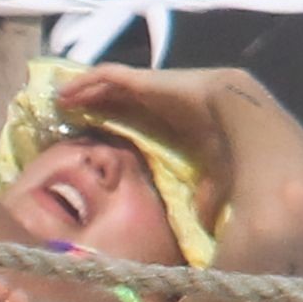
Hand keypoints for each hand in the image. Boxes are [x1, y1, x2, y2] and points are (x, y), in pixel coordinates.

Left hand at [54, 63, 239, 182]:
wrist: (243, 117)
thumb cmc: (232, 149)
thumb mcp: (215, 180)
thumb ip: (205, 197)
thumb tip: (205, 226)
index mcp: (171, 123)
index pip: (135, 120)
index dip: (113, 124)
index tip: (90, 137)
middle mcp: (157, 102)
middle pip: (116, 99)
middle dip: (91, 105)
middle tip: (65, 118)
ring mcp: (150, 88)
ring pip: (107, 85)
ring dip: (83, 92)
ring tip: (58, 102)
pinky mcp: (143, 80)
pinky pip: (107, 76)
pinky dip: (85, 81)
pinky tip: (65, 92)